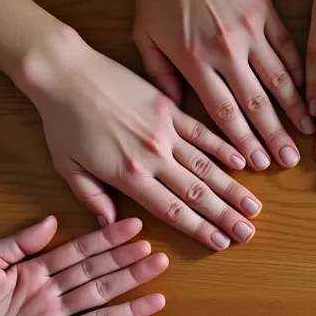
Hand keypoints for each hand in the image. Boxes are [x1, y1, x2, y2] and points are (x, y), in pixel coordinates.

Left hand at [22, 29, 261, 250]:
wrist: (65, 71)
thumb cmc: (61, 120)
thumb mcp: (67, 166)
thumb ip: (92, 198)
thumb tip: (111, 226)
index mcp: (127, 175)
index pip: (171, 210)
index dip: (199, 229)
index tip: (222, 243)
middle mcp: (152, 156)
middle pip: (196, 193)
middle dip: (225, 216)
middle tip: (248, 233)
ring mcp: (164, 130)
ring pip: (206, 166)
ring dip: (232, 188)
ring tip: (254, 206)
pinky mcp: (168, 107)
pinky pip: (202, 131)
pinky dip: (224, 147)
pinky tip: (244, 161)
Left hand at [128, 0, 309, 170]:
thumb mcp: (145, 37)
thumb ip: (161, 77)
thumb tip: (176, 107)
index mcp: (195, 62)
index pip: (225, 112)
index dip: (243, 142)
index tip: (259, 165)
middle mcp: (225, 51)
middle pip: (255, 103)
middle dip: (274, 136)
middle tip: (290, 161)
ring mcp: (248, 30)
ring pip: (277, 78)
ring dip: (295, 108)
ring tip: (310, 131)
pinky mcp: (264, 10)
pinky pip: (286, 46)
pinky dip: (298, 69)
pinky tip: (310, 89)